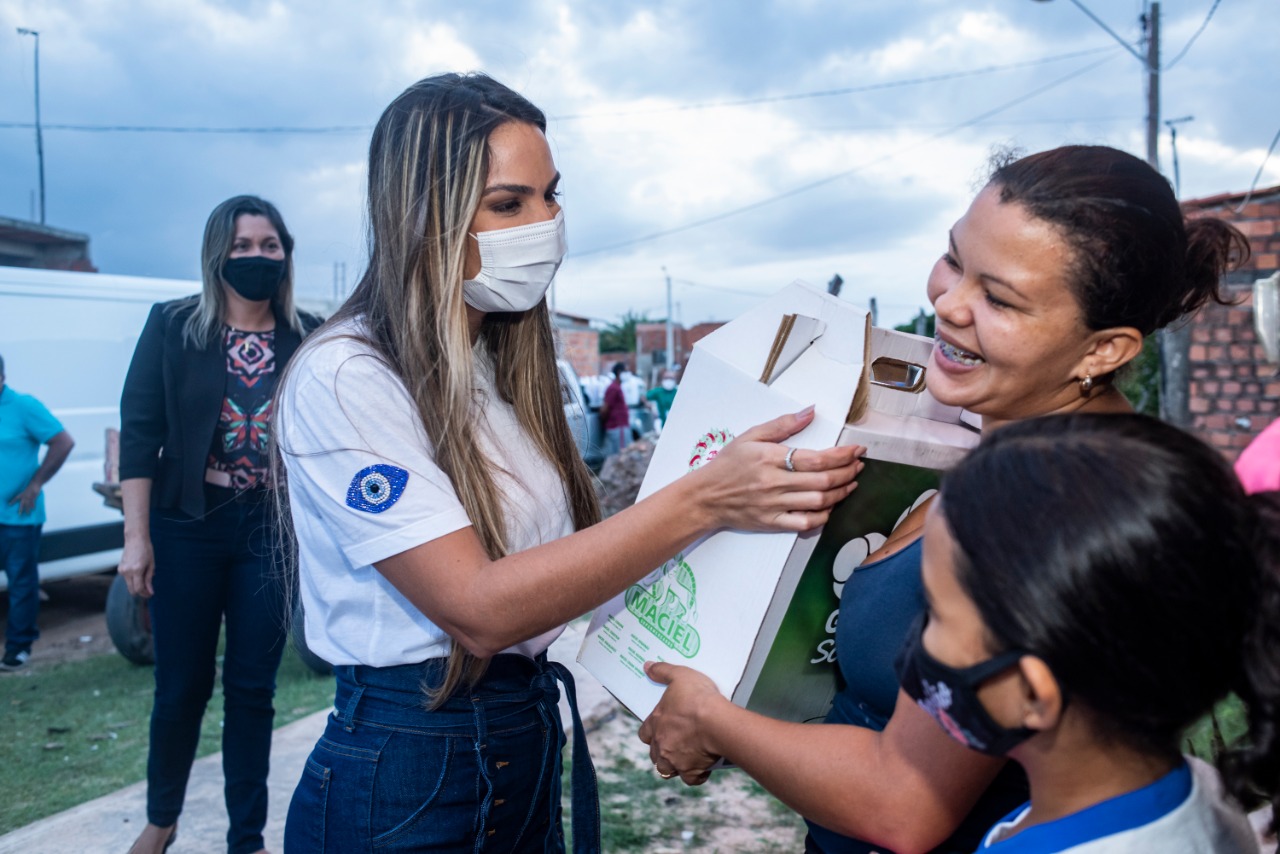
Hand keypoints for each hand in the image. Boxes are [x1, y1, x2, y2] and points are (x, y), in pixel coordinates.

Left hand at [6, 484, 39, 515]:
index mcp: (22, 494)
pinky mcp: (34, 498)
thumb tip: (24, 496)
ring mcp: (29, 498)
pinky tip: (33, 509)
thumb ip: (25, 493)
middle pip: (22, 504)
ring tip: (27, 514)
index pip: (16, 498)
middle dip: (20, 509)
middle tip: (19, 514)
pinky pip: (33, 503)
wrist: (35, 484)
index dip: (13, 501)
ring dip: (27, 510)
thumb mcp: (26, 489)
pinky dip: (33, 506)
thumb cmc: (30, 485)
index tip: (9, 504)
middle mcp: (24, 497)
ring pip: (27, 505)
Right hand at [119, 535, 155, 598]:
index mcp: (136, 570)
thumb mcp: (151, 564)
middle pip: (132, 589)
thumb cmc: (146, 550)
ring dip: (137, 586)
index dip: (145, 593)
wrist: (135, 539)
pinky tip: (140, 573)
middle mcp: (127, 571)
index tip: (151, 594)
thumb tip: (150, 591)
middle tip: (149, 591)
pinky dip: (133, 580)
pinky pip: (127, 579)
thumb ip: (149, 578)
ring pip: (129, 585)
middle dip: (140, 592)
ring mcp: (121, 570)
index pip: (138, 588)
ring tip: (146, 580)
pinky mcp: (120, 568)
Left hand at [638, 661, 727, 784]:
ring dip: (673, 765)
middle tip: (675, 743)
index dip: (651, 731)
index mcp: (655, 723)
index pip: (644, 733)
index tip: (661, 727)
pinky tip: (703, 769)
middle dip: (662, 751)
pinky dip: (695, 775)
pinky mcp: (691, 771)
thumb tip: (647, 666)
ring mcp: (675, 760)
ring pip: (666, 770)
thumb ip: (662, 671)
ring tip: (685, 758)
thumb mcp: (680, 675)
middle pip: (654, 755)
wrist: (717, 722)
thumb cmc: (697, 698)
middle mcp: (661, 745)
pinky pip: (690, 779)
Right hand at [691, 407, 863, 532]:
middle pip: (823, 480)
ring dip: (841, 492)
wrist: (705, 496)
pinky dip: (823, 516)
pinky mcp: (772, 522)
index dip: (842, 455)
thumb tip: (810, 411)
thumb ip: (782, 424)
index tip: (856, 450)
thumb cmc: (727, 465)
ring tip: (851, 483)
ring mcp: (774, 505)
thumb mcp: (750, 436)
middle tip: (859, 465)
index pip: (817, 458)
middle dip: (848, 472)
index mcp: (770, 458)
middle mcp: (774, 483)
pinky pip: (805, 523)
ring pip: (819, 501)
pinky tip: (830, 506)